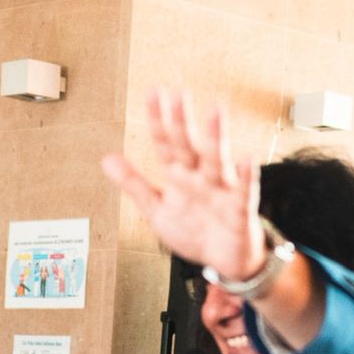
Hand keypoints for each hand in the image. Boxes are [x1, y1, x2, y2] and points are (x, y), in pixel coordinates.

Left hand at [101, 89, 264, 281]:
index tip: (153, 93)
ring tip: (215, 112)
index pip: (166, 143)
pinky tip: (247, 160)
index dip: (159, 120)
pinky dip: (245, 178)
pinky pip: (243, 194)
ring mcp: (220, 192)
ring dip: (216, 138)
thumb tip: (106, 158)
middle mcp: (200, 177)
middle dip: (183, 122)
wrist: (224, 260)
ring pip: (217, 162)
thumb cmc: (194, 230)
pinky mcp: (239, 212)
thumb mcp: (156, 209)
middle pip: (189, 147)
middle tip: (178, 94)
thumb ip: (134, 183)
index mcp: (180, 175)